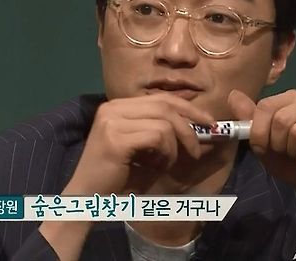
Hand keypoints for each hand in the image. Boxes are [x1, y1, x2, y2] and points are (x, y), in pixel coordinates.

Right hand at [66, 94, 215, 194]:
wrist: (87, 197)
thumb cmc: (118, 176)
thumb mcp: (145, 149)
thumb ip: (165, 134)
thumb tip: (202, 127)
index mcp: (118, 106)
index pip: (161, 98)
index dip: (188, 108)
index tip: (208, 122)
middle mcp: (113, 108)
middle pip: (165, 106)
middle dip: (189, 127)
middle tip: (198, 149)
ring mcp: (112, 121)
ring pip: (164, 123)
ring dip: (174, 148)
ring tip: (165, 165)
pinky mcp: (115, 138)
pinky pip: (157, 138)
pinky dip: (165, 154)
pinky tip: (156, 167)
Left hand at [228, 89, 295, 203]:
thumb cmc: (291, 160)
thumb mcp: (263, 143)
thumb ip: (248, 120)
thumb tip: (232, 94)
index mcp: (291, 98)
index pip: (265, 106)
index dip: (259, 132)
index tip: (265, 147)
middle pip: (281, 119)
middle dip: (278, 145)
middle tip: (287, 153)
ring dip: (294, 154)